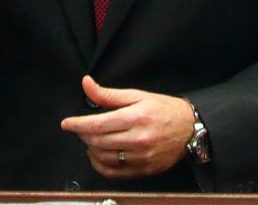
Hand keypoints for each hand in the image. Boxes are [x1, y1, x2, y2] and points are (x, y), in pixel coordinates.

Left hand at [60, 75, 194, 178]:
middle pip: (99, 141)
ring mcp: (141, 158)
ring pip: (104, 158)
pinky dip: (101, 165)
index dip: (78, 124)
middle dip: (83, 135)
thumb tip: (86, 84)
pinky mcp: (144, 170)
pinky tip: (98, 155)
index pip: (99, 124)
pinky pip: (115, 172)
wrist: (190, 128)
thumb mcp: (137, 95)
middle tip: (80, 128)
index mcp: (136, 117)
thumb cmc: (163, 109)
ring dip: (91, 149)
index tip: (66, 123)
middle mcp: (139, 139)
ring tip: (90, 139)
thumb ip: (108, 94)